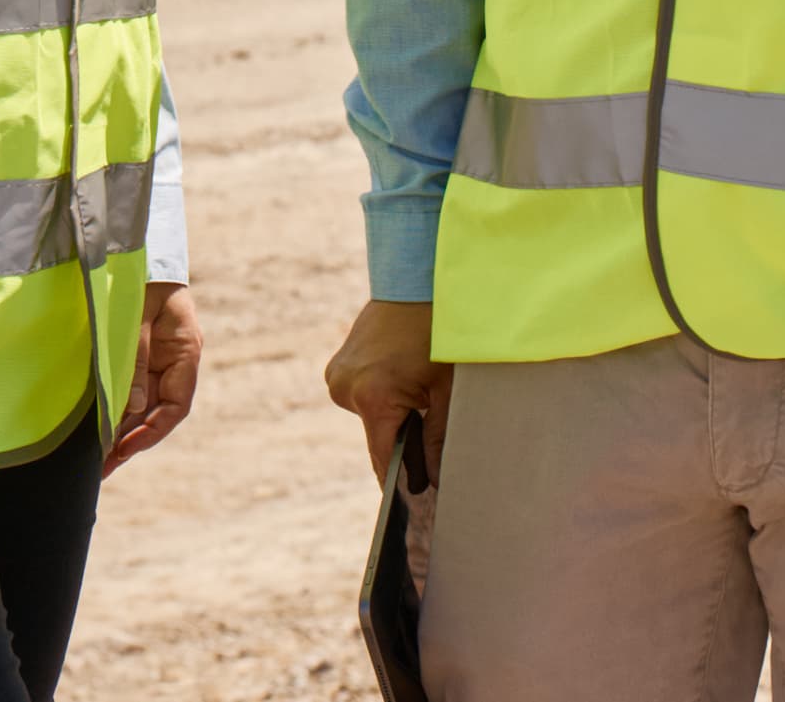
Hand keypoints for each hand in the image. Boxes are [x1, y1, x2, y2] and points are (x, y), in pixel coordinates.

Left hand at [108, 281, 201, 471]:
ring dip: (123, 431)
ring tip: (98, 459)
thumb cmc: (139, 283)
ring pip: (143, 407)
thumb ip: (136, 362)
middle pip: (157, 412)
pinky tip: (100, 430)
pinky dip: (118, 412)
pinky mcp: (141, 359)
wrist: (135, 255)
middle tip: (103, 467)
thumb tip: (130, 409)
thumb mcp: (136, 322)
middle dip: (132, 441)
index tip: (126, 448)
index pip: (176, 405)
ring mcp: (159, 362)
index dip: (153, 431)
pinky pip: (132, 392)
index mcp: (186, 352)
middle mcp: (175, 363)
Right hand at [322, 297, 452, 483]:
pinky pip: (362, 396)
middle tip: (433, 428)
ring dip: (392, 415)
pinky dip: (382, 396)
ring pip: (371, 417)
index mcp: (372, 397)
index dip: (401, 484)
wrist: (417, 279)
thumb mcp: (448, 388)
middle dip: (404, 441)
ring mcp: (337, 377)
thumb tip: (437, 480)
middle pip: (378, 438)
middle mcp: (345, 389)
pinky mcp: (337, 366)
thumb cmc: (439, 332)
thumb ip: (440, 437)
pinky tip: (403, 375)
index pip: (383, 460)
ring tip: (419, 389)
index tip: (417, 505)